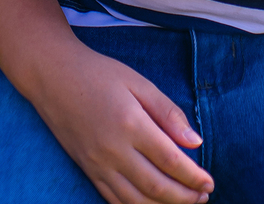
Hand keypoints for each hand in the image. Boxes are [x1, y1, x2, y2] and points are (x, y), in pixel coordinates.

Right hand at [30, 44, 211, 203]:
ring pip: (137, 200)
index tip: (210, 182)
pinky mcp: (88, 171)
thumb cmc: (98, 74)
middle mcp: (113, 150)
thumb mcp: (138, 82)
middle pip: (156, 186)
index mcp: (131, 123)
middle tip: (204, 196)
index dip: (194, 176)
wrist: (53, 76)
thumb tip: (195, 142)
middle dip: (185, 197)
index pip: (170, 160)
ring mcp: (98, 165)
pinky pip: (114, 200)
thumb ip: (167, 112)